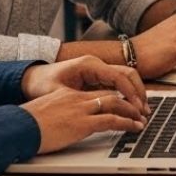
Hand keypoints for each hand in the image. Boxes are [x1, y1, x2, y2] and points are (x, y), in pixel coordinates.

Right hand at [20, 56, 150, 153]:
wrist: (17, 128)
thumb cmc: (25, 125)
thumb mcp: (43, 115)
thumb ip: (55, 115)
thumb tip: (57, 125)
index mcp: (67, 94)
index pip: (96, 92)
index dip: (113, 96)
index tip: (122, 103)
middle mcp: (77, 98)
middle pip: (110, 94)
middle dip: (128, 101)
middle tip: (139, 109)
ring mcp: (81, 109)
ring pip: (115, 103)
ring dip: (132, 111)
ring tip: (142, 119)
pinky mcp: (83, 123)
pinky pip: (112, 120)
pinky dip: (127, 123)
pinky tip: (135, 127)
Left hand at [21, 54, 146, 102]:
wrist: (31, 78)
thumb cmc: (42, 84)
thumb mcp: (59, 93)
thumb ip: (80, 99)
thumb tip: (99, 108)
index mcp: (89, 65)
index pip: (119, 76)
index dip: (131, 93)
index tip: (137, 108)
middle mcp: (97, 64)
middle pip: (128, 74)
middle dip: (139, 92)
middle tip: (144, 111)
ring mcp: (98, 70)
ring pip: (125, 78)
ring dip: (135, 93)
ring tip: (141, 111)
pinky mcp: (97, 77)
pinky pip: (118, 84)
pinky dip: (127, 94)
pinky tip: (130, 107)